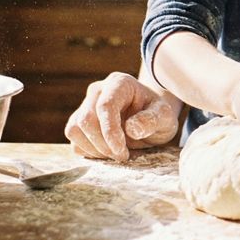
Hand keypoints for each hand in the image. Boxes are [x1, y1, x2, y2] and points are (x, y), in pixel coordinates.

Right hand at [65, 72, 180, 161]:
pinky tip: (108, 152)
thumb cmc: (158, 114)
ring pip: (75, 130)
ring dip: (94, 150)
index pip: (105, 106)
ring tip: (117, 154)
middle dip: (103, 144)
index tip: (121, 152)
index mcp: (119, 83)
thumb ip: (152, 120)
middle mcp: (98, 91)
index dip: (110, 131)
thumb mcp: (165, 117)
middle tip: (123, 156)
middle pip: (86, 119)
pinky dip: (89, 153)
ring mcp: (85, 105)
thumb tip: (131, 129)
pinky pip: (75, 141)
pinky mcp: (80, 123)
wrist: (151, 117)